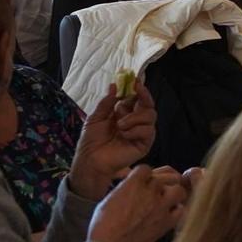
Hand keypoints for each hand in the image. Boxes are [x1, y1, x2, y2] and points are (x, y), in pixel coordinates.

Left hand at [69, 78, 158, 197]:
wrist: (91, 160)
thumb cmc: (91, 141)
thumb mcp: (96, 117)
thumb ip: (107, 102)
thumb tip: (114, 85)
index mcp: (124, 114)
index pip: (137, 99)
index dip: (139, 90)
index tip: (136, 82)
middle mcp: (135, 122)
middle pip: (149, 105)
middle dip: (143, 97)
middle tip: (136, 91)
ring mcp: (141, 133)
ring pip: (150, 116)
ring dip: (134, 117)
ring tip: (119, 125)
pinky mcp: (144, 144)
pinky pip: (148, 131)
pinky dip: (135, 130)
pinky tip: (124, 135)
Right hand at [88, 165, 189, 241]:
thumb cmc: (104, 225)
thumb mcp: (110, 198)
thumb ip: (126, 187)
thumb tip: (134, 185)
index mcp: (133, 183)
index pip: (146, 169)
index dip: (145, 176)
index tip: (143, 183)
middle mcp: (149, 191)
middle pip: (165, 178)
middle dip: (160, 184)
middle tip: (156, 192)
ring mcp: (160, 206)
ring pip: (178, 190)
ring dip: (173, 194)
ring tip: (166, 201)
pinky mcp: (166, 222)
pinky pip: (180, 210)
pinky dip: (176, 211)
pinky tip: (168, 215)